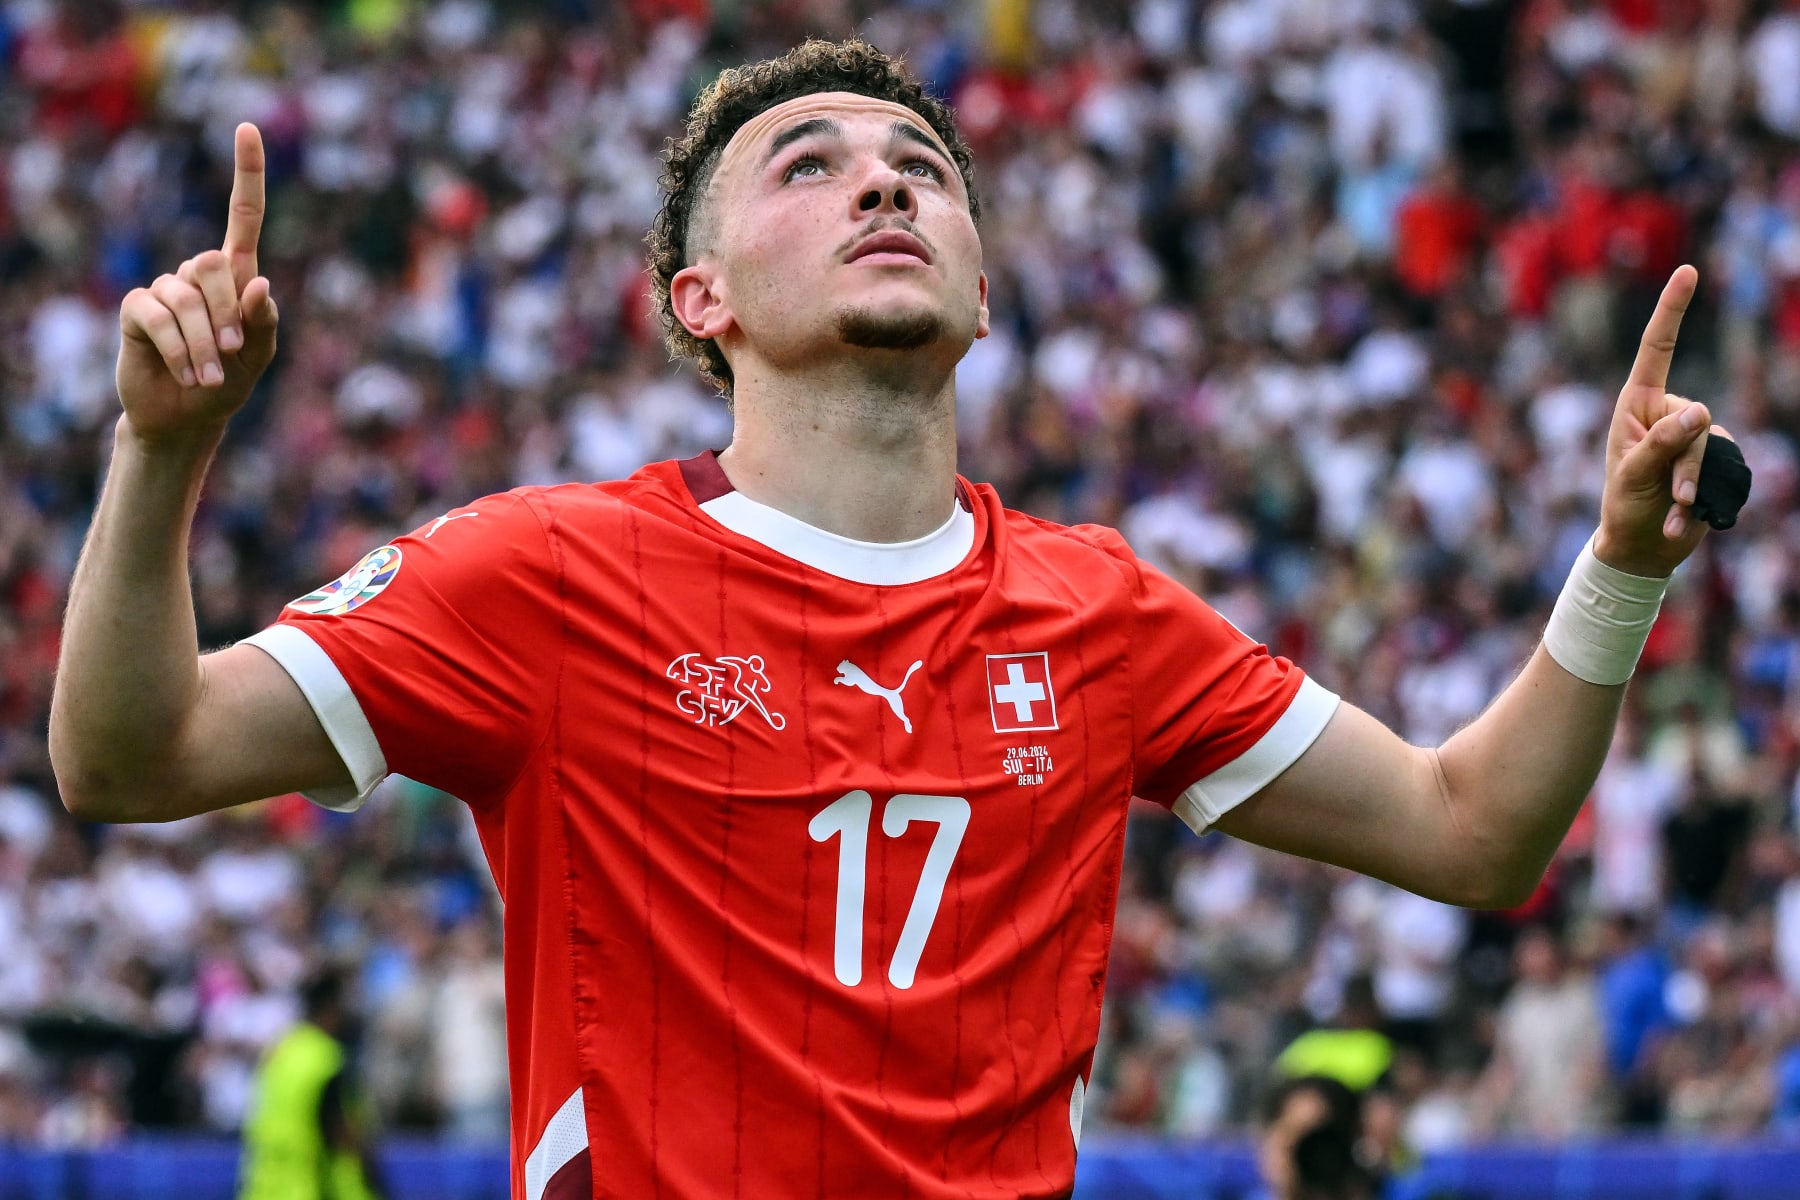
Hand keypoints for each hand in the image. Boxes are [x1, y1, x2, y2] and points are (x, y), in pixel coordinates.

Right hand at [116, 123, 276, 445]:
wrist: (187, 416)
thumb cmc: (230, 382)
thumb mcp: (259, 356)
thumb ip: (264, 323)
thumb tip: (259, 283)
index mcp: (236, 277)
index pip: (243, 216)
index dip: (247, 173)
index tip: (247, 126)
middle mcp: (198, 275)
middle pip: (213, 263)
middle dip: (227, 312)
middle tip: (230, 352)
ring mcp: (165, 289)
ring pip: (186, 296)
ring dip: (203, 343)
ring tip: (208, 377)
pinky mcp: (138, 310)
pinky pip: (158, 315)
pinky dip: (178, 349)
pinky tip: (187, 374)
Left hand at [1595, 265, 1733, 577]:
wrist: (1642, 546)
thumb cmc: (1625, 507)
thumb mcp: (1634, 475)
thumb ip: (1662, 444)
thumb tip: (1701, 413)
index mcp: (1637, 404)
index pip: (1655, 349)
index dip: (1672, 310)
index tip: (1687, 270)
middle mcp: (1668, 413)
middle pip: (1696, 421)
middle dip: (1687, 463)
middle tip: (1673, 496)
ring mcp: (1693, 437)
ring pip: (1713, 447)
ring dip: (1696, 486)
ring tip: (1676, 512)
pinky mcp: (1713, 459)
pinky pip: (1725, 468)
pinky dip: (1709, 499)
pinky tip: (1688, 520)